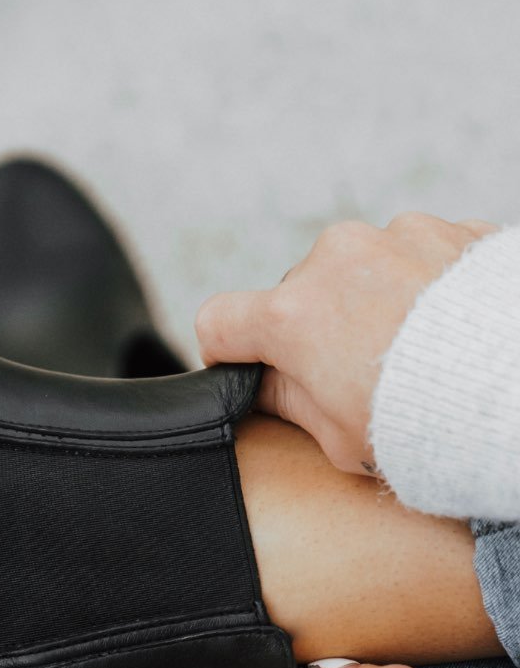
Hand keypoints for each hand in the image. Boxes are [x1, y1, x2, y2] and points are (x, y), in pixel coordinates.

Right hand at [195, 214, 496, 474]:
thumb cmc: (433, 422)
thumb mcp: (339, 438)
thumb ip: (288, 402)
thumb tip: (265, 382)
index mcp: (293, 316)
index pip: (219, 321)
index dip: (227, 350)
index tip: (247, 365)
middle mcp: (334, 261)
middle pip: (297, 294)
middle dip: (316, 326)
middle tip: (358, 371)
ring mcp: (394, 236)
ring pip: (359, 269)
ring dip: (373, 300)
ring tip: (415, 346)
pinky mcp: (449, 229)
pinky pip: (416, 255)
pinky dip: (422, 285)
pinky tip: (449, 324)